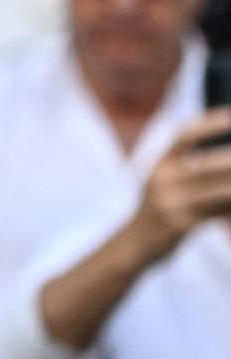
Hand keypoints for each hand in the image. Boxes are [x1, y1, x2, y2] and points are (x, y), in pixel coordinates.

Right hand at [129, 108, 230, 263]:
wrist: (136, 243)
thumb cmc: (163, 207)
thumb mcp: (167, 182)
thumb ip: (193, 168)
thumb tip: (229, 160)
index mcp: (159, 164)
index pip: (183, 136)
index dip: (208, 124)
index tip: (230, 115)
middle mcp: (162, 180)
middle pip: (211, 164)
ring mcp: (170, 203)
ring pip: (221, 190)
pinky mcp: (180, 225)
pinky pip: (218, 211)